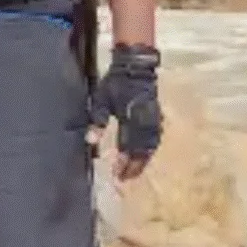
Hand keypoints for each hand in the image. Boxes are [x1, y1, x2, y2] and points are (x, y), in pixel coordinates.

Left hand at [89, 44, 161, 179]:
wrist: (136, 68)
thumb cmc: (116, 84)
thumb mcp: (102, 101)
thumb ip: (97, 121)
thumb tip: (90, 141)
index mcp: (132, 121)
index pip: (129, 149)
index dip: (124, 164)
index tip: (117, 175)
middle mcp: (145, 124)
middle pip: (141, 152)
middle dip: (134, 167)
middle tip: (125, 178)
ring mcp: (153, 121)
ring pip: (150, 147)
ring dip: (142, 160)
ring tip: (134, 171)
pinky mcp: (156, 117)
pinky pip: (154, 139)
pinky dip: (148, 150)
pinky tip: (143, 154)